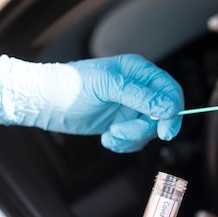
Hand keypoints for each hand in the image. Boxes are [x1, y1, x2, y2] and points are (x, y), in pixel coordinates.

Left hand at [0, 54, 183, 152]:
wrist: (44, 103)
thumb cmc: (69, 86)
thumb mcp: (107, 87)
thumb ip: (140, 96)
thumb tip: (167, 108)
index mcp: (139, 72)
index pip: (170, 91)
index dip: (172, 111)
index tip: (164, 130)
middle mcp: (139, 89)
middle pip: (162, 115)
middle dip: (144, 128)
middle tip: (124, 132)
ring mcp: (132, 107)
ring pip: (150, 130)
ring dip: (131, 138)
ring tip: (110, 134)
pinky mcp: (124, 123)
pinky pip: (137, 140)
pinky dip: (124, 144)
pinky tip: (107, 137)